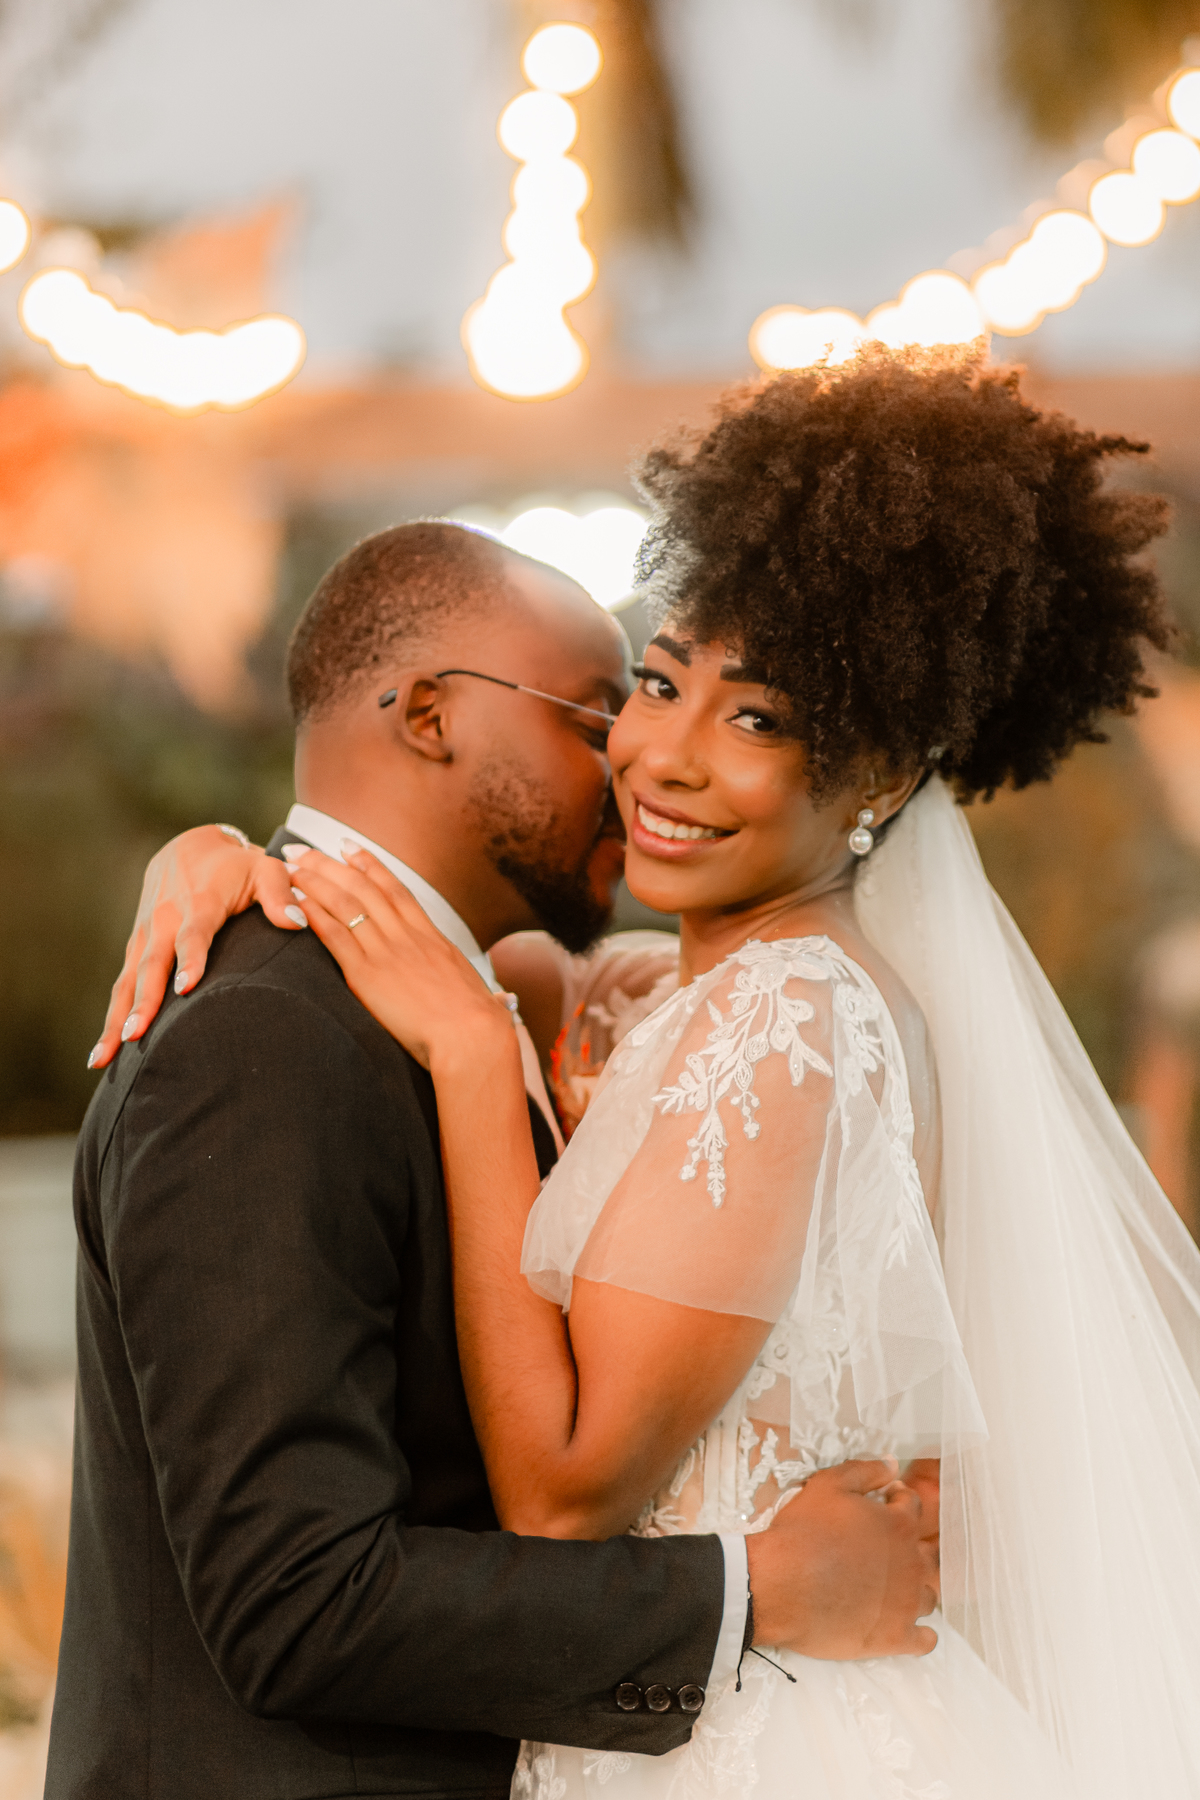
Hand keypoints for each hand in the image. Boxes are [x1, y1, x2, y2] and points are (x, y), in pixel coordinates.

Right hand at [87, 827, 300, 1067]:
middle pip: (152, 964)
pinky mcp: (137, 943)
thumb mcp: (265, 869)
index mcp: (201, 901)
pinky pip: (123, 980)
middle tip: (135, 1036)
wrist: (189, 846)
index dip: (190, 958)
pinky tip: (107, 1047)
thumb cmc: (238, 865)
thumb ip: (281, 894)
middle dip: (143, 1001)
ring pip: (129, 978)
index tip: (185, 987)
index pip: (194, 933)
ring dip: (117, 1016)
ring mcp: (147, 932)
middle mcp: (166, 918)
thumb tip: (297, 922)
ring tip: (105, 1055)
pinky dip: (114, 1012)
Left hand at [284, 845, 516, 1070]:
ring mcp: (387, 952)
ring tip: (291, 866)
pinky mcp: (368, 975)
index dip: (371, 865)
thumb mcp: (479, 994)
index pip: (396, 891)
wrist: (472, 1038)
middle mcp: (408, 937)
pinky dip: (315, 914)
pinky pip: (336, 936)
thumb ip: (470, 989)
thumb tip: (490, 999)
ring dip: (315, 880)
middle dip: (330, 864)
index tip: (350, 848)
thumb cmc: (480, 1027)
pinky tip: (296, 901)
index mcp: (432, 939)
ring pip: (346, 903)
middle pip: (363, 888)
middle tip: (303, 849)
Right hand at [745, 1459, 938, 1658]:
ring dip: (916, 1590)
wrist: (782, 1586)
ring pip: (928, 1596)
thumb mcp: (828, 1485)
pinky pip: (925, 1641)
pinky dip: (922, 1635)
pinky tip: (910, 1629)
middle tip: (885, 1554)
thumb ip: (865, 1471)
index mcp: (899, 1525)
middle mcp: (912, 1564)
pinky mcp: (896, 1639)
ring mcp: (907, 1604)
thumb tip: (892, 1464)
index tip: (886, 1505)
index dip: (898, 1503)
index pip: (913, 1507)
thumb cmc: (803, 1532)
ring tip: (892, 1591)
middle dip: (911, 1550)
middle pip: (928, 1555)